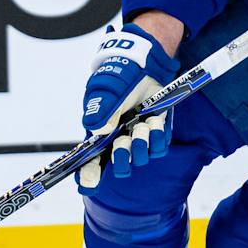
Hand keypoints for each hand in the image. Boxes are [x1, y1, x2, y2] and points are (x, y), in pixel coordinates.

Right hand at [77, 21, 180, 189]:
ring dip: (142, 144)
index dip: (88, 175)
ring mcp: (138, 136)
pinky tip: (154, 122)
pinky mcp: (157, 131)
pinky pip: (159, 148)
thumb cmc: (120, 75)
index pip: (90, 160)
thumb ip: (100, 109)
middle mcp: (118, 138)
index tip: (87, 185)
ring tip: (142, 124)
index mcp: (99, 132)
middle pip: (118, 165)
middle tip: (124, 143)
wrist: (145, 63)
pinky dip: (158, 138)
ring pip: (140, 158)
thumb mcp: (106, 89)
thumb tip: (96, 129)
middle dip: (121, 159)